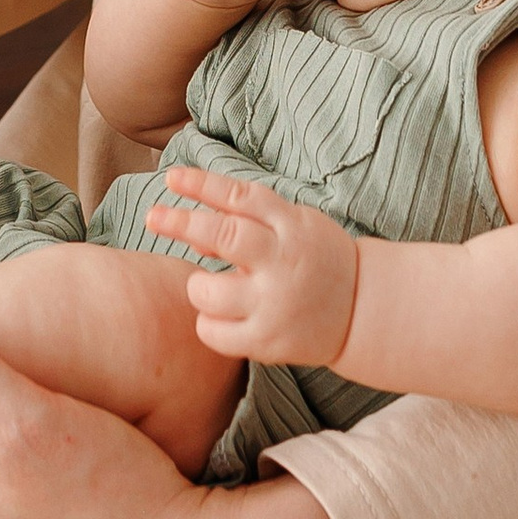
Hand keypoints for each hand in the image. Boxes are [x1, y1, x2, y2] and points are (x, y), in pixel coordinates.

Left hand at [146, 167, 358, 369]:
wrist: (364, 309)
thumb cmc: (317, 258)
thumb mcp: (294, 224)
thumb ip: (249, 221)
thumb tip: (192, 233)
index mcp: (290, 225)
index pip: (239, 196)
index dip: (201, 184)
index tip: (171, 178)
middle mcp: (281, 261)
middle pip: (222, 234)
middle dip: (181, 222)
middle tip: (153, 217)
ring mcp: (273, 303)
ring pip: (209, 290)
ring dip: (196, 285)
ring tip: (208, 288)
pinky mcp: (267, 340)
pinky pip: (214, 332)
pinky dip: (206, 321)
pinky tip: (219, 316)